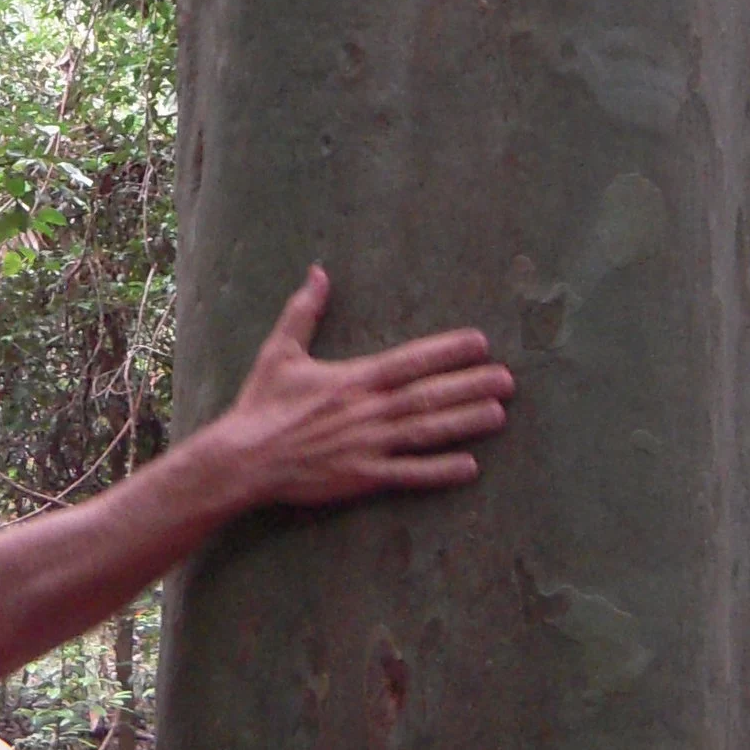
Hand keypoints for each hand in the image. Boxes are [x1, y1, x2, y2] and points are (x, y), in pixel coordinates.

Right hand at [215, 268, 513, 509]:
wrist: (242, 459)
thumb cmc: (261, 404)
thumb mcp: (280, 352)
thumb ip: (304, 311)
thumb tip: (318, 272)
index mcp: (352, 379)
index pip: (409, 360)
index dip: (447, 351)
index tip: (480, 342)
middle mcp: (366, 410)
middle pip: (427, 395)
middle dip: (470, 385)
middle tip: (508, 379)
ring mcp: (367, 445)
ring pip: (426, 431)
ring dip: (464, 422)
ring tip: (499, 414)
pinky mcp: (361, 477)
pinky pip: (408, 474)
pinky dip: (438, 471)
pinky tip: (469, 467)